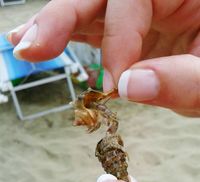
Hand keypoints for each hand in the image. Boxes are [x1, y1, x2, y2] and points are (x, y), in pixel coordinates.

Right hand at [7, 1, 199, 115]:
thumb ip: (180, 82)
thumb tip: (130, 87)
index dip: (119, 41)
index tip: (115, 84)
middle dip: (63, 17)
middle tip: (32, 46)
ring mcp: (141, 9)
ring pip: (90, 6)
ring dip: (55, 26)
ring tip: (26, 44)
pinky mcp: (129, 28)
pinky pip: (94, 25)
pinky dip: (67, 36)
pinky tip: (43, 43)